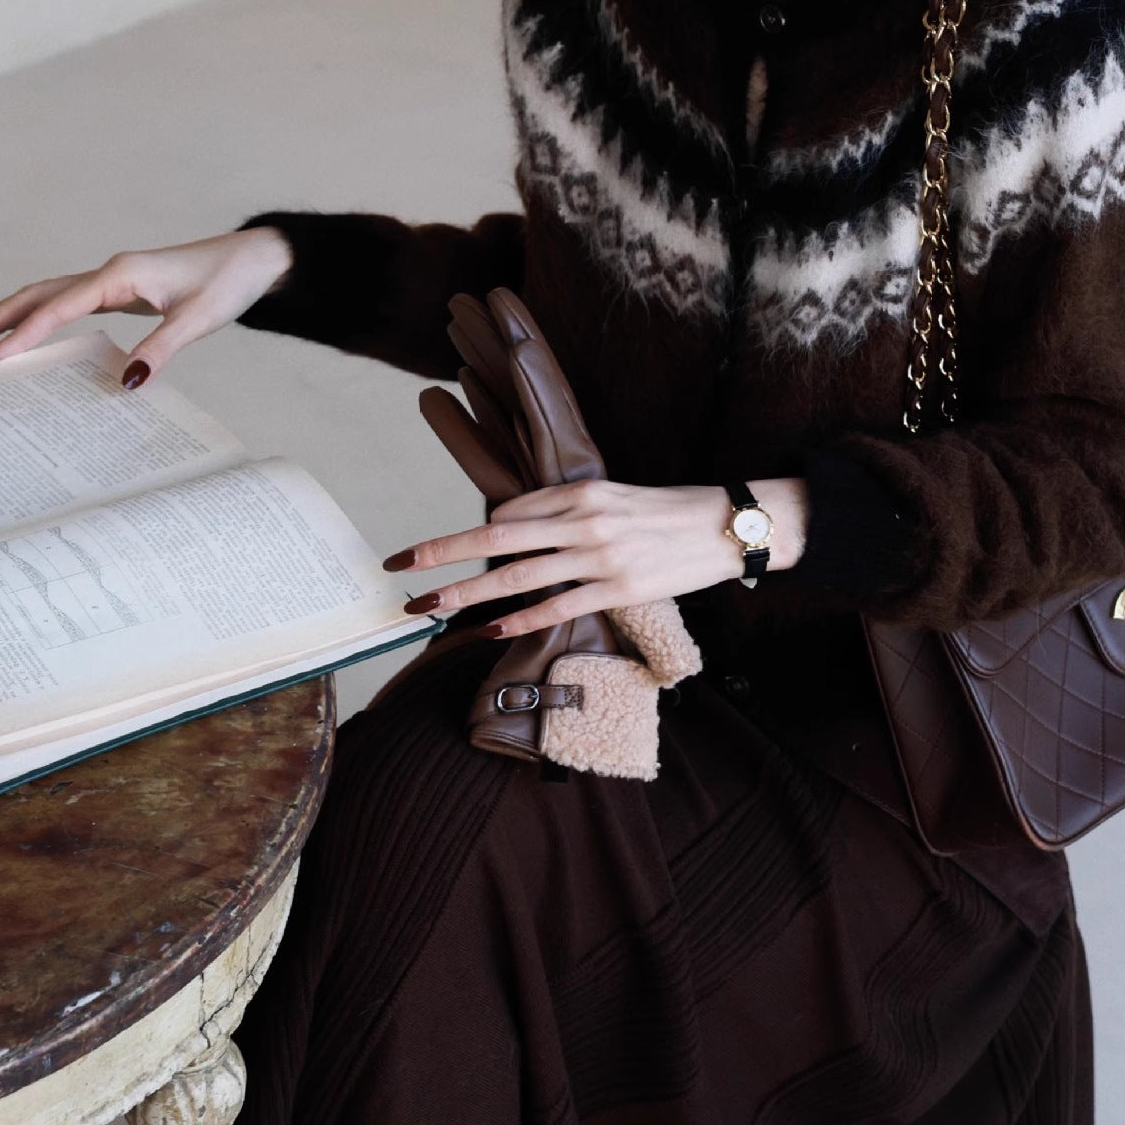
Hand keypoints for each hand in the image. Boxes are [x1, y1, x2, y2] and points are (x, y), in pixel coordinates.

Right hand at [0, 227, 295, 384]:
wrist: (253, 259)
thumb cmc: (228, 283)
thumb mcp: (200, 319)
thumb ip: (161, 348)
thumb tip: (126, 383)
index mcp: (120, 276)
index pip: (58, 308)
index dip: (22, 336)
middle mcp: (107, 273)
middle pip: (35, 295)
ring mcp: (109, 280)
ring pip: (43, 295)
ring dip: (3, 314)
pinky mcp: (116, 291)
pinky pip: (62, 302)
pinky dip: (32, 313)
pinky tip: (15, 326)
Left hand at [383, 476, 807, 637]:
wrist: (723, 526)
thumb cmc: (666, 512)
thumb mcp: (612, 497)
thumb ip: (566, 511)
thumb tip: (516, 528)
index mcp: (578, 493)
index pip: (510, 513)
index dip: (476, 534)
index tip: (443, 552)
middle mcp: (581, 521)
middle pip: (495, 538)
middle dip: (442, 552)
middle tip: (400, 566)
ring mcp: (598, 556)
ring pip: (516, 577)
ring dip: (466, 595)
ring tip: (429, 606)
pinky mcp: (616, 589)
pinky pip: (555, 607)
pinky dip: (518, 621)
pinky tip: (489, 631)